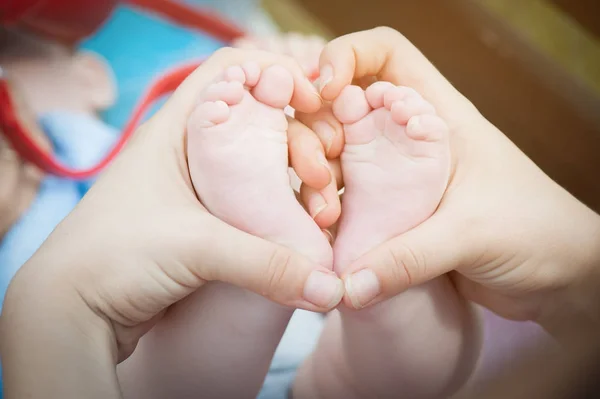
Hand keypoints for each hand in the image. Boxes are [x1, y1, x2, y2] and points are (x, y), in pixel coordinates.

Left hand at [0, 48, 343, 398]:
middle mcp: (191, 149)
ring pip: (263, 162)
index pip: (232, 71)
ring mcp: (201, 185)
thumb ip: (268, 263)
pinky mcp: (209, 220)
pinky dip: (285, 209)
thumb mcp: (195, 248)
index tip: (313, 103)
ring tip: (321, 214)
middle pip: (259, 118)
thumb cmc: (114, 258)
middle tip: (322, 178)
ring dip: (298, 180)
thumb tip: (331, 286)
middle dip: (300, 140)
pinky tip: (306, 229)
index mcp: (177, 129)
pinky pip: (258, 200)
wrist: (74, 310)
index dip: (276, 74)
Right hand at [315, 27, 599, 331]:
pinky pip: (347, 205)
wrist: (558, 276)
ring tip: (321, 213)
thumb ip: (406, 259)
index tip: (325, 89)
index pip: (385, 54)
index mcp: (437, 115)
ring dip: (316, 178)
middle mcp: (409, 139)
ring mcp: (396, 177)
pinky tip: (326, 236)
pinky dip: (329, 215)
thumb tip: (346, 285)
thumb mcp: (471, 232)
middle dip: (318, 128)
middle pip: (344, 108)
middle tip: (318, 168)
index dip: (348, 56)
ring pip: (338, 158)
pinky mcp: (391, 216)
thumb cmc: (533, 230)